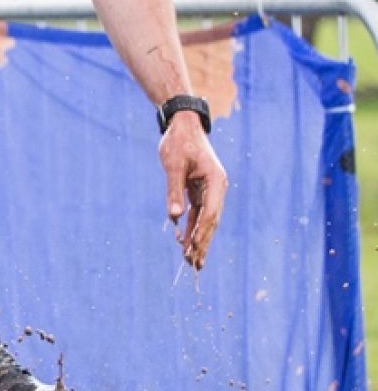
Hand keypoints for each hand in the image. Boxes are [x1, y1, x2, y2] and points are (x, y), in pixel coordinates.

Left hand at [160, 112, 226, 269]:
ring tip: (192, 261)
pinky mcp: (199, 190)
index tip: (194, 251)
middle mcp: (216, 188)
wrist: (182, 125)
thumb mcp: (173, 165)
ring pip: (204, 220)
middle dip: (202, 243)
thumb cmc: (178, 142)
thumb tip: (175, 217)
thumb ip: (173, 191)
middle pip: (210, 221)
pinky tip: (185, 243)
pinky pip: (197, 213)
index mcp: (215, 181)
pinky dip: (191, 228)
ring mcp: (209, 190)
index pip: (210, 213)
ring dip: (197, 239)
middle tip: (195, 265)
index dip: (202, 233)